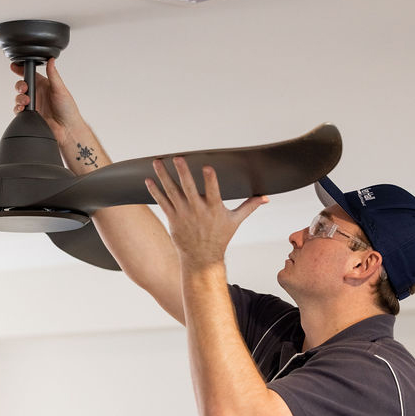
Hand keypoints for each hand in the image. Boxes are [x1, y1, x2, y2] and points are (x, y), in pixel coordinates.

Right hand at [11, 58, 84, 143]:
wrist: (66, 129)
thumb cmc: (68, 109)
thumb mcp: (60, 89)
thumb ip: (53, 75)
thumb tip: (51, 60)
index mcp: (44, 85)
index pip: (31, 74)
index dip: (21, 70)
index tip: (15, 66)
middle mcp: (37, 94)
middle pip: (22, 86)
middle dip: (20, 86)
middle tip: (24, 88)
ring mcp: (33, 105)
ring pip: (18, 98)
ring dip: (19, 98)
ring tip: (26, 101)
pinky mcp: (29, 115)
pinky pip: (18, 110)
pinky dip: (18, 108)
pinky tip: (23, 108)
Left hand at [145, 158, 267, 268]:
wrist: (202, 257)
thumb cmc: (220, 237)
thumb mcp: (236, 221)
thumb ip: (249, 206)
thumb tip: (266, 198)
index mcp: (214, 209)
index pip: (213, 191)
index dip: (210, 179)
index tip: (207, 167)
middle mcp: (197, 210)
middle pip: (189, 188)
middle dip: (183, 172)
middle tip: (177, 158)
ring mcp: (183, 214)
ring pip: (172, 192)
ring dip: (163, 176)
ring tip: (157, 162)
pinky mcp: (173, 218)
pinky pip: (162, 202)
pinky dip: (154, 191)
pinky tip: (148, 180)